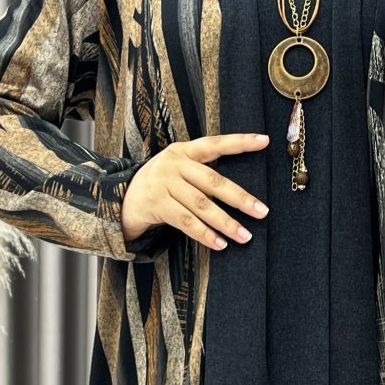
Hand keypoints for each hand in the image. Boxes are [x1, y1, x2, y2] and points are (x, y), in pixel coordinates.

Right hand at [120, 133, 270, 250]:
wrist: (120, 199)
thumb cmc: (159, 186)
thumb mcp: (177, 170)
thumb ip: (201, 174)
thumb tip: (240, 196)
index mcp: (183, 150)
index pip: (215, 143)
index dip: (239, 142)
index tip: (264, 140)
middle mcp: (173, 163)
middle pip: (213, 181)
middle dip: (240, 198)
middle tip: (262, 211)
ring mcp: (163, 183)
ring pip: (202, 205)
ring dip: (226, 223)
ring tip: (244, 236)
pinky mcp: (156, 203)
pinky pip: (186, 221)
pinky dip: (205, 234)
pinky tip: (219, 244)